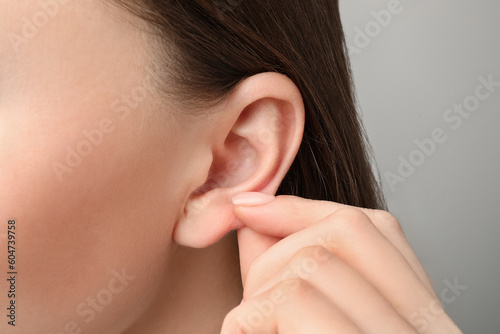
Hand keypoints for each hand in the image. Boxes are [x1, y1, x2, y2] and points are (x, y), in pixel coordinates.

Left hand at [221, 193, 461, 332]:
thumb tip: (253, 214)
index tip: (248, 207)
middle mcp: (427, 327)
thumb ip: (289, 269)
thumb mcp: (312, 320)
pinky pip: (294, 301)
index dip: (302, 209)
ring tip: (253, 329)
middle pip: (345, 232)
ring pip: (314, 262)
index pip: (375, 227)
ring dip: (261, 293)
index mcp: (421, 315)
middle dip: (278, 250)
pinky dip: (248, 319)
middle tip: (250, 302)